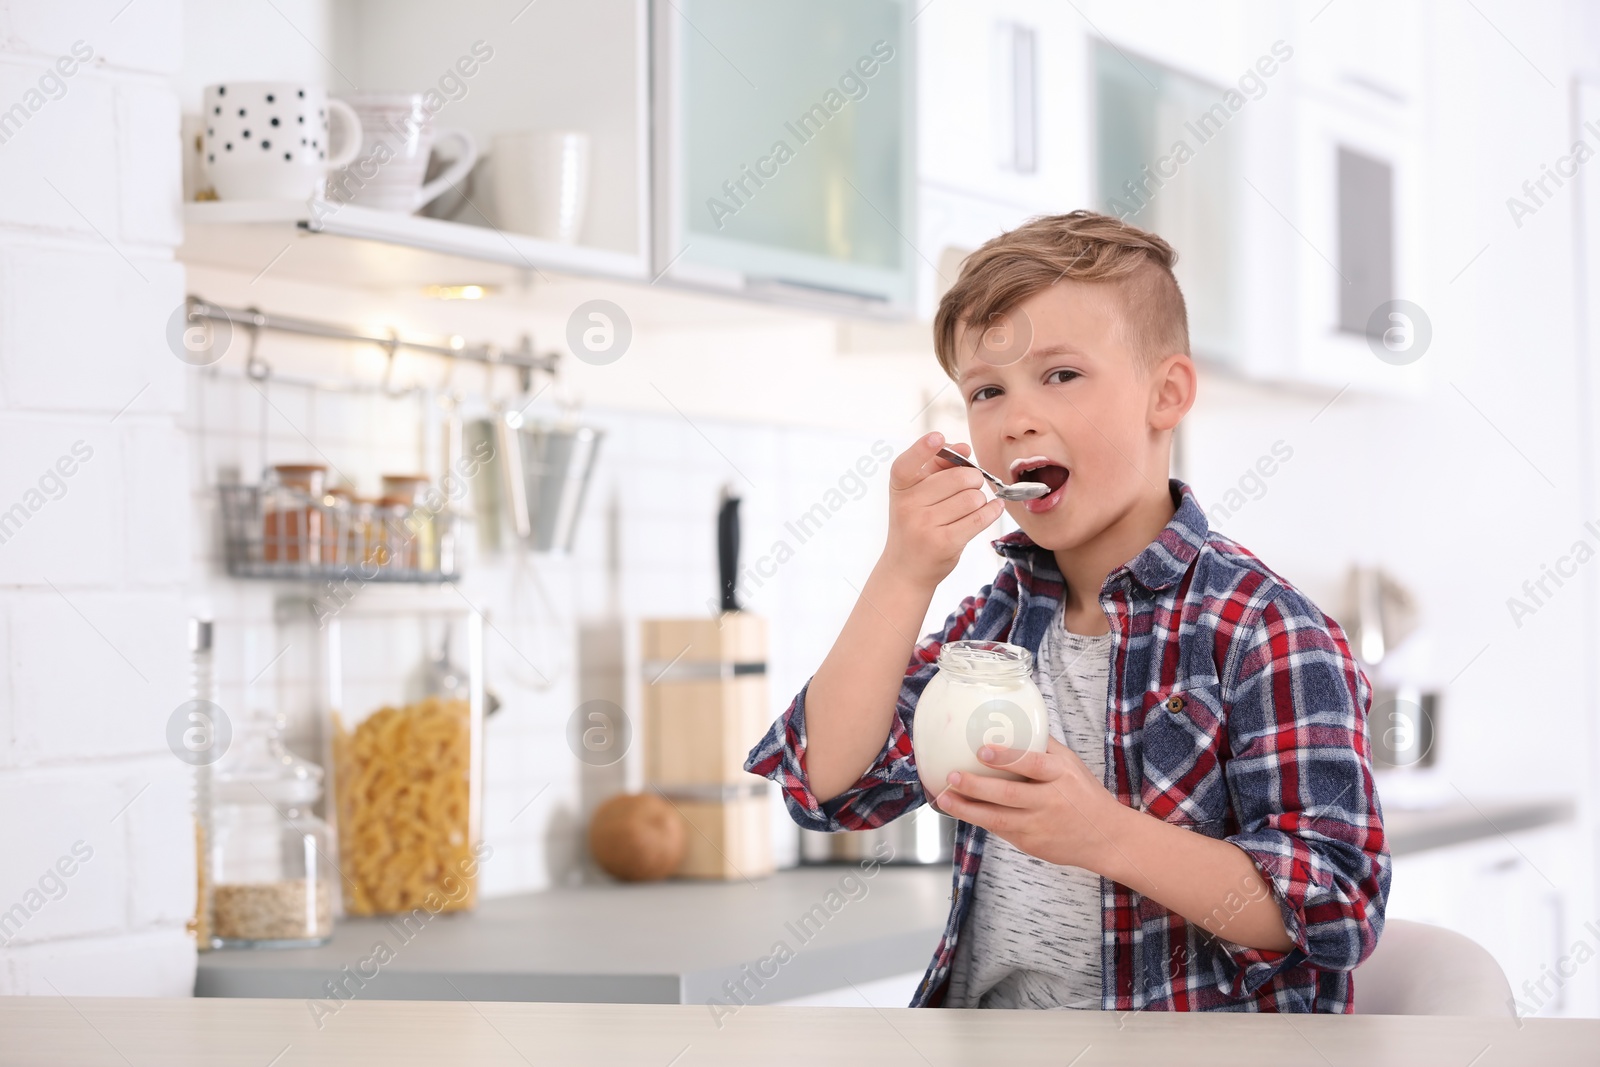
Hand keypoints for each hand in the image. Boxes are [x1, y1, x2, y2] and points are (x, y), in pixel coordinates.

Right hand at [882, 432, 1004, 588]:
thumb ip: (936, 468)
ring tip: (971, 507)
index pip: (907, 464)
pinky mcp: (944, 543)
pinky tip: (993, 509)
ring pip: (973, 498)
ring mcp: (924, 526)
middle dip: (973, 479)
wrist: (906, 569)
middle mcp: (908, 506)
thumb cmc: (916, 523)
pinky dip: (992, 511)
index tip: (938, 437)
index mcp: (899, 488)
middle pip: (958, 478)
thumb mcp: (915, 495)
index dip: (922, 449)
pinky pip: (979, 518)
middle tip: (971, 486)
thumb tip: (964, 449)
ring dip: (980, 500)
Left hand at [932, 737, 1128, 870]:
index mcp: (1062, 775)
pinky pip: (1001, 831)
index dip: (1006, 758)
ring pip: (998, 819)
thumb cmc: (1085, 794)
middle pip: (1009, 795)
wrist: (1107, 838)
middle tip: (952, 775)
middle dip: (976, 786)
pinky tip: (960, 810)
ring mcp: (1040, 826)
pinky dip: (979, 820)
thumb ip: (1044, 744)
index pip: (1032, 764)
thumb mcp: (1072, 764)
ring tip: (944, 797)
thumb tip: (1014, 718)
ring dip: (968, 809)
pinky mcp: (1032, 844)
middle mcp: (1051, 801)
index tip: (981, 750)